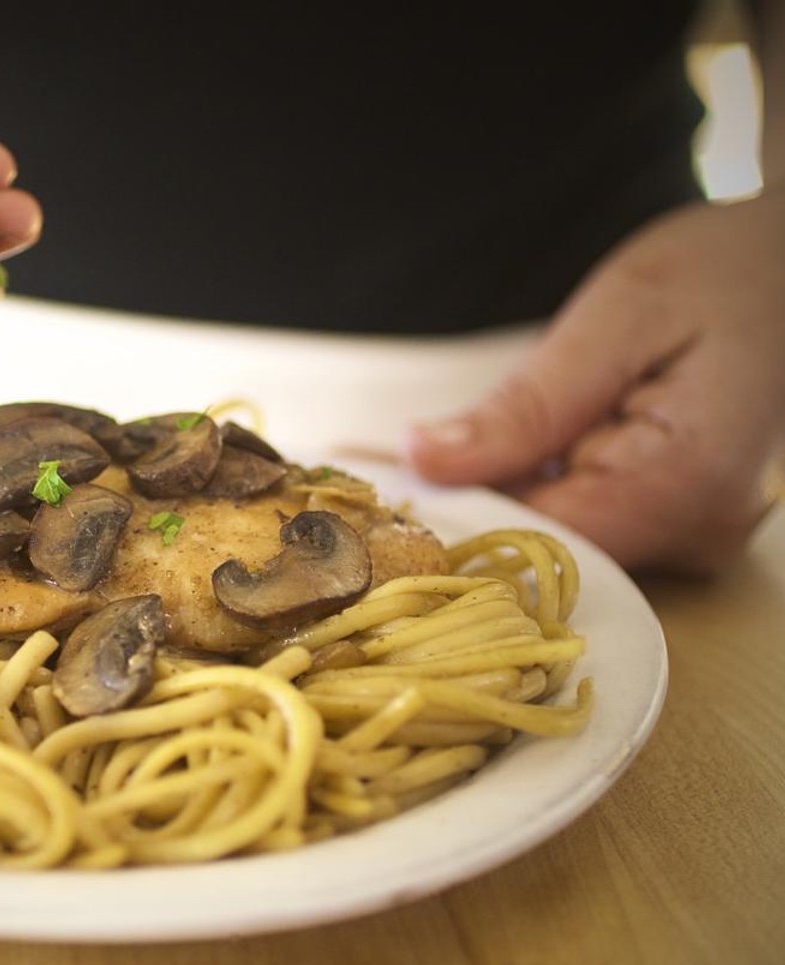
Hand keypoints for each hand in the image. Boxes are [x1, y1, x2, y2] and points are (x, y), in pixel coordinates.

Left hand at [406, 190, 784, 574]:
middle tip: (391, 451)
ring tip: (462, 436)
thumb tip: (425, 461)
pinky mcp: (669, 525)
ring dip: (495, 493)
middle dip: (467, 502)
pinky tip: (506, 448)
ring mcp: (686, 535)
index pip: (538, 540)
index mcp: (685, 485)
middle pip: (542, 547)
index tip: (385, 481)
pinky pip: (576, 521)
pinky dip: (528, 487)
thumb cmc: (724, 274)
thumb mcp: (617, 318)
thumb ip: (524, 404)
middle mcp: (695, 533)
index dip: (456, 516)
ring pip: (552, 537)